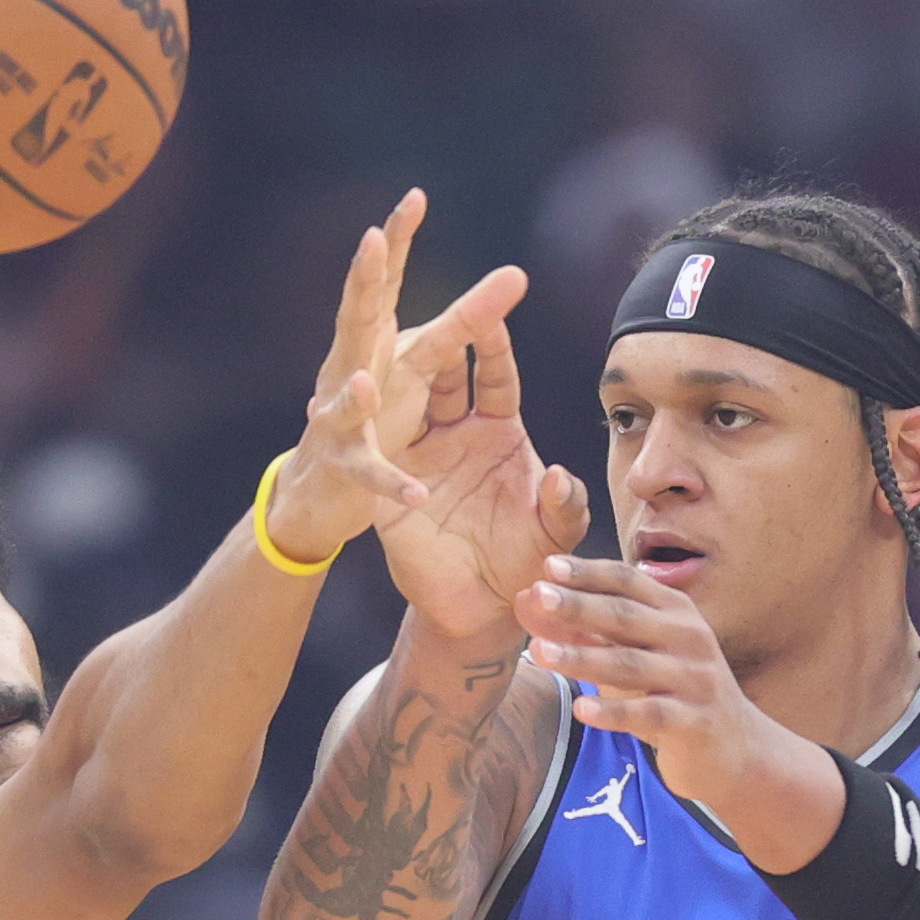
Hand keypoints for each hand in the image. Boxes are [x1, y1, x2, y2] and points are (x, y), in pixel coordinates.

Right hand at [264, 191, 432, 563]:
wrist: (326, 493)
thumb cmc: (379, 422)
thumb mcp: (423, 370)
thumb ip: (464, 325)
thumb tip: (513, 275)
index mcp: (384, 346)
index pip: (391, 284)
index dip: (398, 242)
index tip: (412, 197)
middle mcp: (362, 372)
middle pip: (363, 322)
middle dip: (367, 284)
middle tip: (371, 242)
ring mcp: (346, 419)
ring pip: (349, 400)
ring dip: (355, 393)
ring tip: (367, 383)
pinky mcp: (348, 470)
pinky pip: (373, 476)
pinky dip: (392, 483)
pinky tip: (414, 491)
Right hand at [371, 300, 589, 639]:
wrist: (483, 607)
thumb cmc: (525, 560)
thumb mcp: (554, 533)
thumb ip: (565, 505)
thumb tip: (557, 476)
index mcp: (498, 428)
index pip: (496, 375)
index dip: (493, 345)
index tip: (491, 313)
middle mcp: (454, 432)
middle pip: (445, 376)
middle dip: (441, 340)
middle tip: (434, 312)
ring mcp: (418, 457)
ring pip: (402, 404)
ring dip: (392, 376)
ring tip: (383, 351)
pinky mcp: (388, 491)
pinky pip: (377, 467)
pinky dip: (373, 448)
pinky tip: (354, 413)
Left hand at [513, 555, 839, 864]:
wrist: (737, 749)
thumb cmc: (673, 692)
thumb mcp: (632, 655)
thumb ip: (584, 629)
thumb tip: (526, 598)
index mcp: (676, 611)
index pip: (629, 582)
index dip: (589, 573)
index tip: (548, 566)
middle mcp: (689, 637)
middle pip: (626, 617)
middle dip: (579, 606)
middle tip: (539, 596)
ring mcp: (695, 679)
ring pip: (631, 665)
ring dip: (582, 657)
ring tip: (538, 652)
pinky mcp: (695, 722)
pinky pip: (650, 713)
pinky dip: (614, 712)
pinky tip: (581, 709)